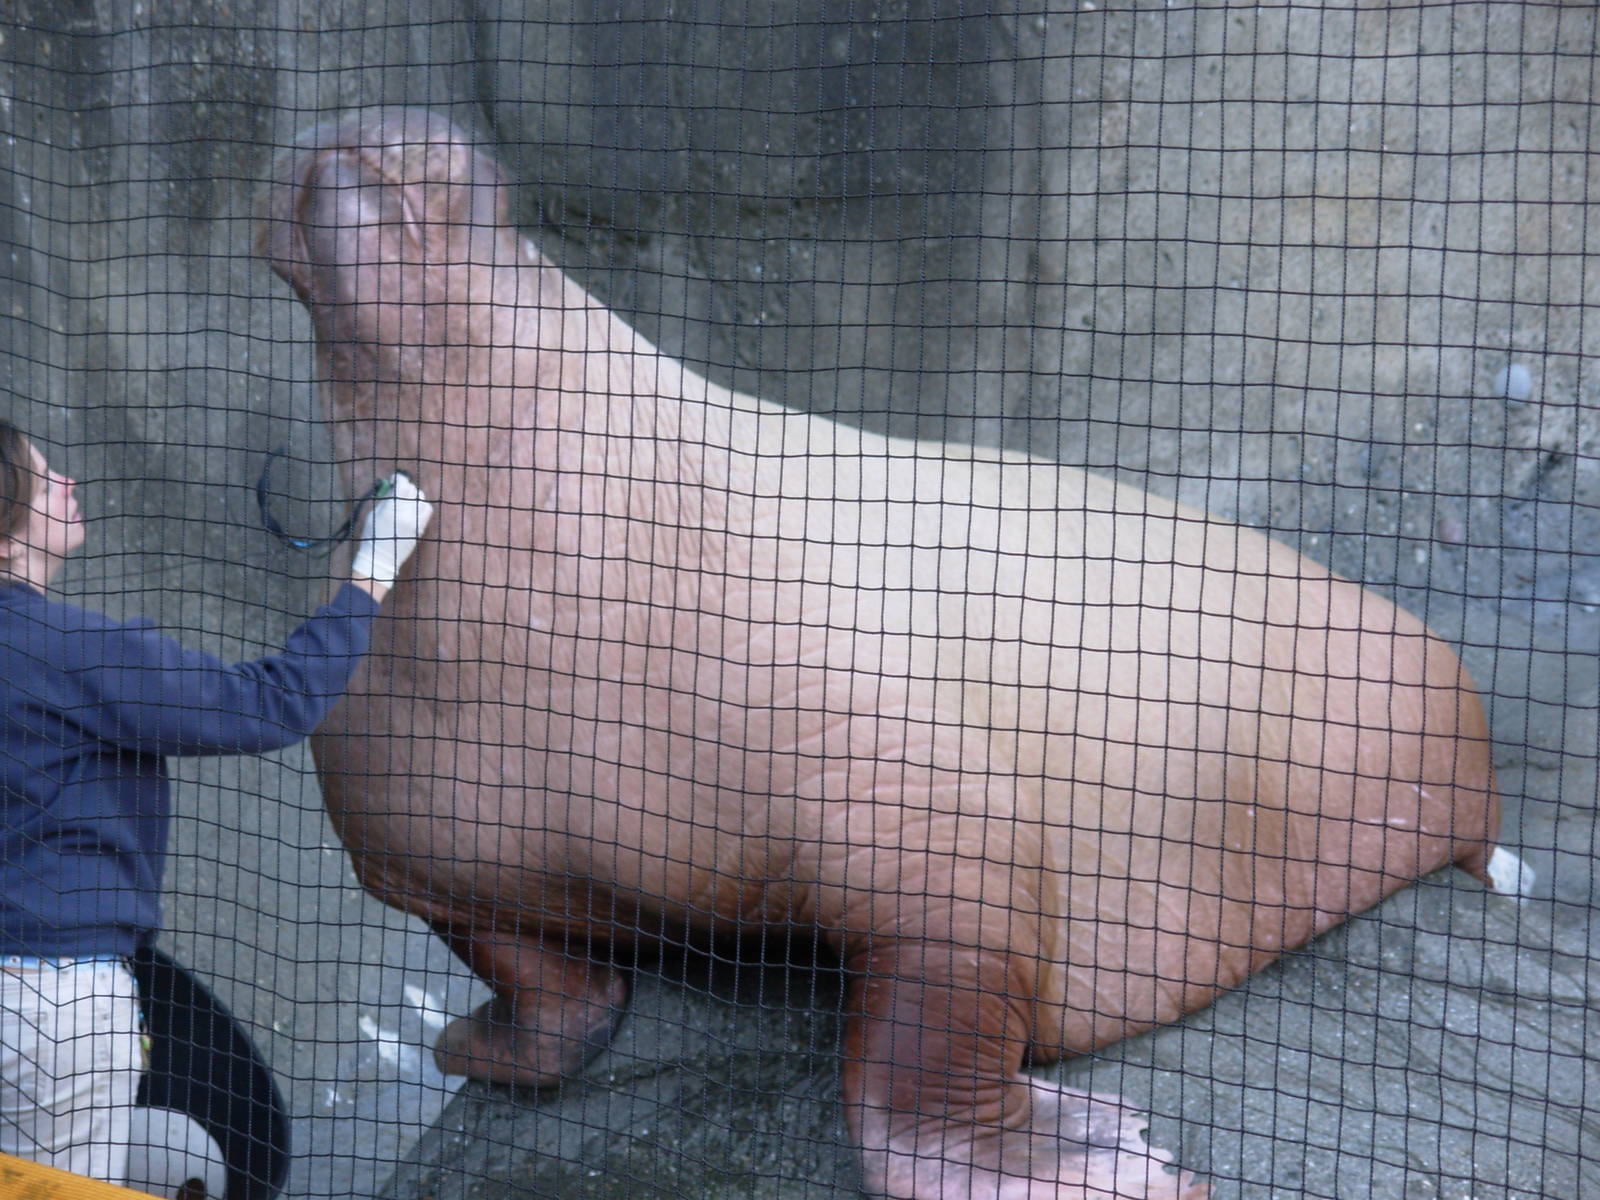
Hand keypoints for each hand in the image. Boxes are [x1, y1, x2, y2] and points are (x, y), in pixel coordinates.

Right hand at [351, 472, 433, 596]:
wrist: (381, 559)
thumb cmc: (372, 535)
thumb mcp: (373, 514)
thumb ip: (385, 498)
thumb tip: (393, 484)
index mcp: (391, 510)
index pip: (402, 485)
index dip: (398, 478)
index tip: (394, 479)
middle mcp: (406, 515)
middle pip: (412, 490)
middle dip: (405, 487)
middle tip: (398, 490)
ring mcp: (416, 522)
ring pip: (422, 499)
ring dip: (414, 496)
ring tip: (406, 500)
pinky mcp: (421, 529)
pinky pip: (427, 510)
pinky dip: (421, 506)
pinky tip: (413, 509)